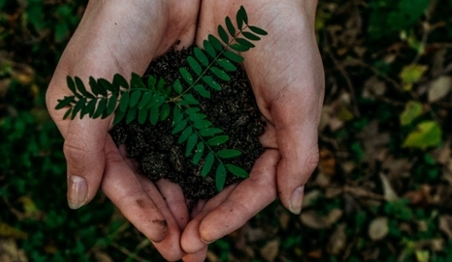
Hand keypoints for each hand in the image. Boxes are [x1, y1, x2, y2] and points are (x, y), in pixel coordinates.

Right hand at [45, 1, 198, 259]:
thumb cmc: (113, 26)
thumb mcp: (86, 90)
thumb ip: (83, 147)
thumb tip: (77, 202)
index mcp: (94, 123)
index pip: (117, 181)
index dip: (140, 214)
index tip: (165, 244)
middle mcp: (127, 120)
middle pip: (148, 181)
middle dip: (167, 218)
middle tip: (191, 253)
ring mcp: (159, 108)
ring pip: (174, 167)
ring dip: (188, 201)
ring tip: (206, 234)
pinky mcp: (189, 93)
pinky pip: (197, 141)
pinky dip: (206, 169)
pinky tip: (219, 190)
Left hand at [179, 1, 323, 259]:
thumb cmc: (286, 40)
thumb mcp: (301, 101)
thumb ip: (299, 155)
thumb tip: (292, 206)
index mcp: (277, 136)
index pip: (254, 189)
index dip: (230, 217)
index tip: (200, 237)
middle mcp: (246, 130)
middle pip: (223, 186)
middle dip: (203, 218)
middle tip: (178, 247)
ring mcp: (219, 114)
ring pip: (198, 168)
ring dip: (182, 198)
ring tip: (163, 227)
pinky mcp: (193, 96)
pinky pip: (178, 138)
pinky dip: (167, 162)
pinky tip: (150, 181)